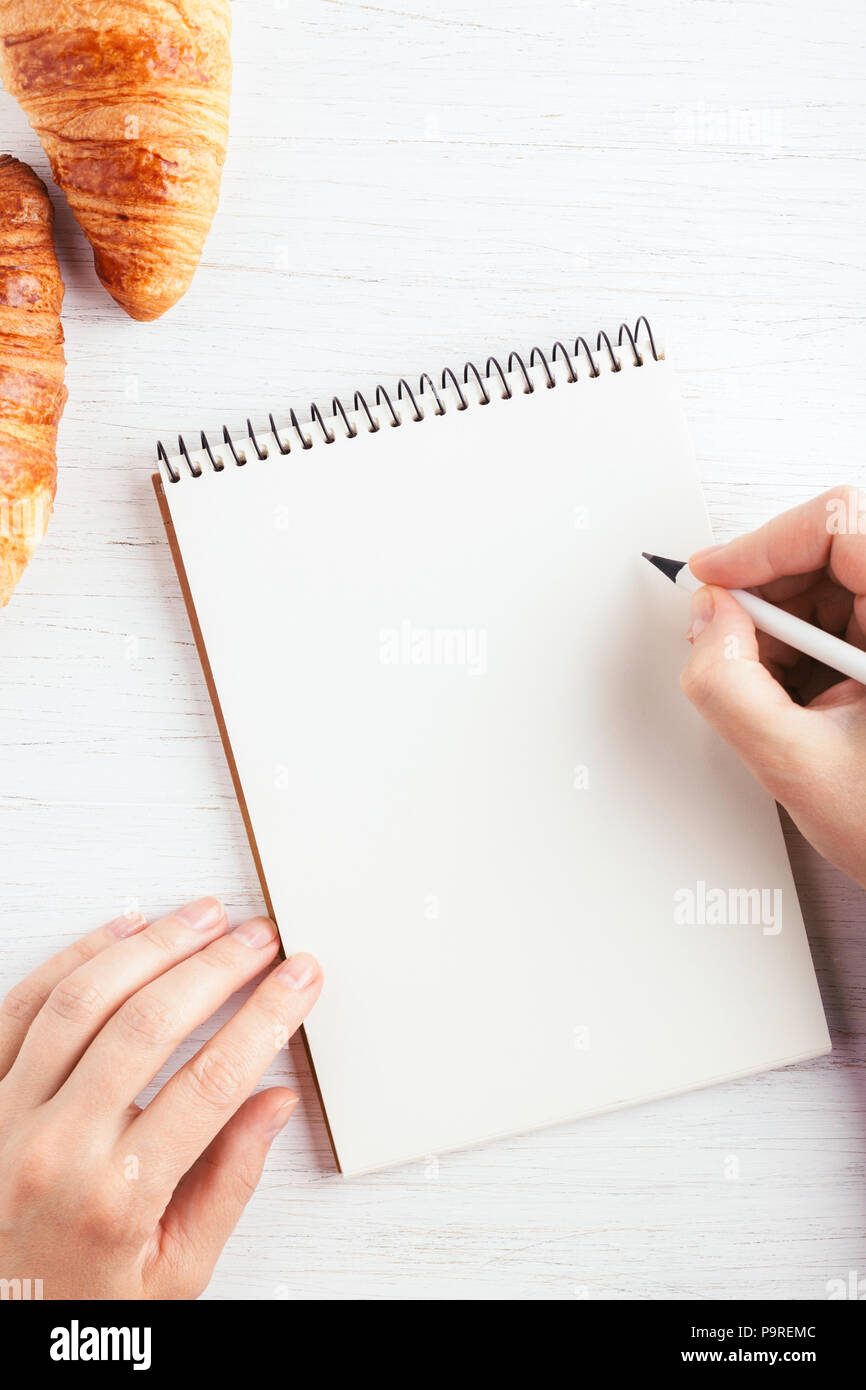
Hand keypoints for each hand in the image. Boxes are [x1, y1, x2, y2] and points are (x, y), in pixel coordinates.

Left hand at [0, 897, 321, 1298]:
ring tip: (203, 917)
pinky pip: (22, 1005)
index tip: (299, 978)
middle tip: (259, 937)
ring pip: (82, 1001)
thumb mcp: (174, 1270)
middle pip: (148, 1025)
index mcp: (118, 1198)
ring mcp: (7, 1115)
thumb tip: (274, 1102)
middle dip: (217, 967)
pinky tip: (124, 930)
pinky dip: (76, 956)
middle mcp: (55, 1149)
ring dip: (152, 946)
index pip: (211, 1082)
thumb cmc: (78, 1301)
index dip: (266, 1018)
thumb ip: (229, 1182)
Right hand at [681, 485, 865, 889]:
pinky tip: (800, 699)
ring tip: (774, 692)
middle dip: (766, 594)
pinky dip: (805, 648)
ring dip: (783, 627)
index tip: (714, 577)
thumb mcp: (798, 767)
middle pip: (833, 549)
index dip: (763, 543)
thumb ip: (730, 687)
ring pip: (834, 584)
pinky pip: (847, 618)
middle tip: (725, 640)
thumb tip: (708, 622)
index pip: (839, 526)